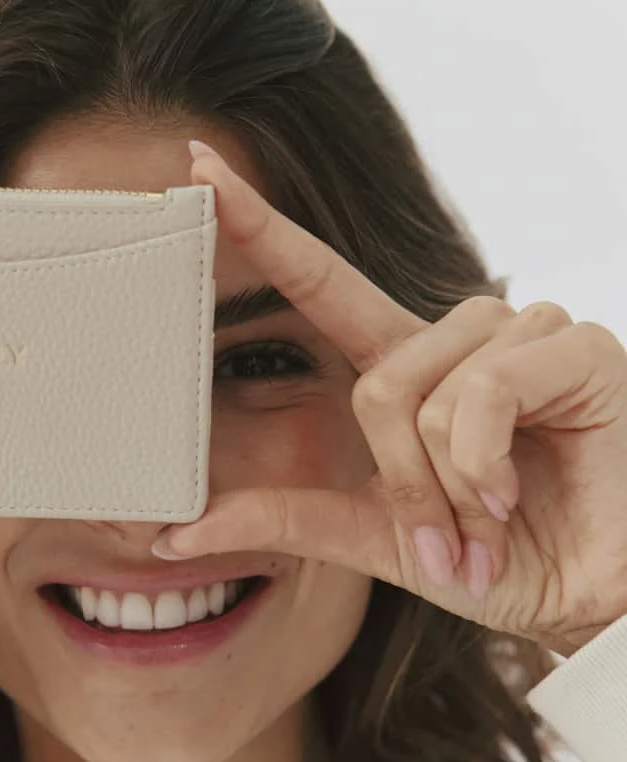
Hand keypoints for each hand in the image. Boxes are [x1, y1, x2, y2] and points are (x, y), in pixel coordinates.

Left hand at [151, 139, 626, 658]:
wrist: (587, 596)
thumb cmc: (497, 560)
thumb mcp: (375, 541)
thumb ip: (285, 520)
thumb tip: (177, 532)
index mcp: (409, 366)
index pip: (322, 281)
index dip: (262, 226)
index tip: (198, 165)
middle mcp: (463, 336)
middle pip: (376, 383)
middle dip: (404, 482)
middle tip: (449, 537)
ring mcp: (525, 333)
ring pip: (426, 392)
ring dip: (449, 482)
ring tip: (492, 517)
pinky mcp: (580, 347)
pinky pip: (486, 389)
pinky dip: (486, 461)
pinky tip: (516, 491)